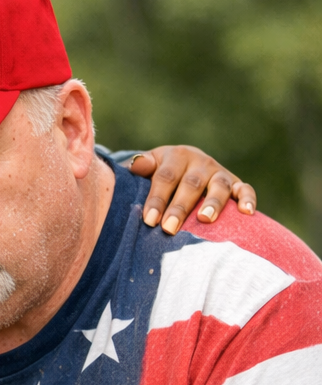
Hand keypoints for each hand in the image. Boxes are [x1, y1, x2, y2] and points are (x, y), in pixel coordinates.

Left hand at [130, 145, 256, 233]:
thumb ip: (141, 168)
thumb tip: (137, 166)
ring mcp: (219, 172)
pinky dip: (248, 199)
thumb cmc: (158, 174)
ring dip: (213, 202)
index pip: (165, 177)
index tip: (149, 220)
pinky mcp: (235, 183)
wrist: (181, 165)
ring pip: (219, 185)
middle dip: (180, 207)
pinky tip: (247, 212)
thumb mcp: (148, 167)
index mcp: (175, 156)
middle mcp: (200, 162)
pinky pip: (245, 189)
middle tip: (169, 228)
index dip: (157, 198)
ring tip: (205, 219)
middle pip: (191, 184)